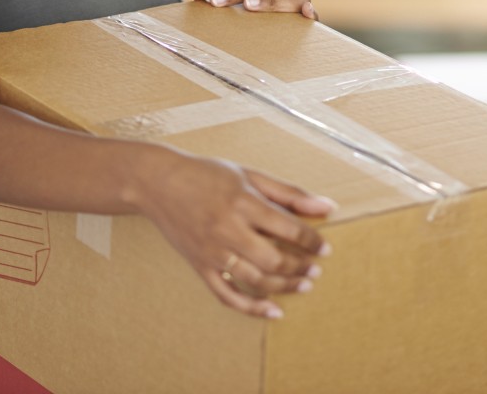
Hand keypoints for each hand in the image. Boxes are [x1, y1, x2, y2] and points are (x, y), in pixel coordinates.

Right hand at [135, 149, 334, 318]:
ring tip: (303, 285)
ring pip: (255, 280)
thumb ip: (288, 192)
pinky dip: (252, 307)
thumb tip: (328, 206)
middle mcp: (227, 229)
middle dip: (300, 268)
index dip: (312, 240)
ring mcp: (212, 251)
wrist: (159, 183)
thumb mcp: (249, 175)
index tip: (325, 247)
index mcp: (243, 202)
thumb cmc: (206, 174)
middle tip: (316, 270)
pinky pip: (228, 295)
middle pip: (273, 260)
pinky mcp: (200, 266)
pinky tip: (273, 311)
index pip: (287, 228)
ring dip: (284, 288)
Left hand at [190, 0, 317, 19]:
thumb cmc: (242, 16)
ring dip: (269, 1)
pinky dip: (309, 11)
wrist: (265, 38)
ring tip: (248, 7)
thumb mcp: (224, 5)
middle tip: (218, 3)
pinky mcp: (307, 19)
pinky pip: (312, 12)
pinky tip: (304, 13)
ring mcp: (296, 1)